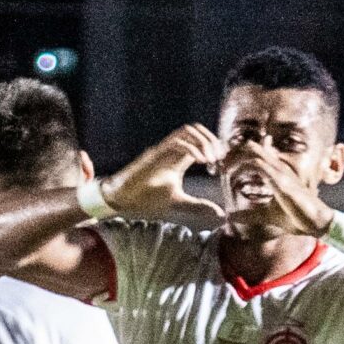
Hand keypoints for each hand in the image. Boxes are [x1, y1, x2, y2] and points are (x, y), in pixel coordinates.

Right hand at [102, 126, 226, 223]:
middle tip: (218, 157)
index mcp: (178, 159)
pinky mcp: (155, 154)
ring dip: (202, 140)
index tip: (221, 161)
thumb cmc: (147, 199)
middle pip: (195, 129)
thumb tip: (221, 214)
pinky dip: (192, 148)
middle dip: (211, 139)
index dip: (213, 145)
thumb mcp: (179, 202)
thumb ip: (199, 206)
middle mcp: (171, 151)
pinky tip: (201, 162)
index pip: (199, 140)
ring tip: (210, 159)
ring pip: (187, 130)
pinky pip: (176, 142)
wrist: (123, 201)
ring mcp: (163, 150)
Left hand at [221, 149, 334, 239]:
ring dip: (233, 159)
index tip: (222, 170)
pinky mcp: (281, 181)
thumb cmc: (297, 218)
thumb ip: (250, 214)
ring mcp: (280, 171)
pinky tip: (231, 178)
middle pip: (250, 146)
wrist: (316, 223)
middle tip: (218, 168)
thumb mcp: (267, 216)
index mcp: (276, 172)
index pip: (254, 153)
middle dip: (231, 154)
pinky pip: (257, 164)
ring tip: (221, 170)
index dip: (236, 157)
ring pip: (252, 151)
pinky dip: (241, 167)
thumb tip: (230, 216)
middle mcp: (278, 167)